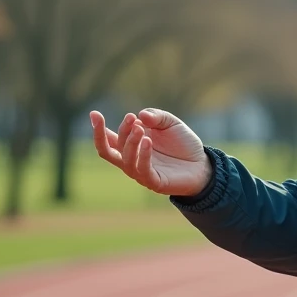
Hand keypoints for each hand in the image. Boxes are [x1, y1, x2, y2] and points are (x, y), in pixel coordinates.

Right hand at [90, 108, 212, 196]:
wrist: (202, 163)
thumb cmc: (183, 144)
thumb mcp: (170, 123)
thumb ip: (156, 117)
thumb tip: (140, 116)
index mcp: (131, 146)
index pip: (108, 139)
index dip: (98, 129)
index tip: (94, 114)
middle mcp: (132, 160)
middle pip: (108, 151)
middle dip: (109, 135)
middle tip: (130, 118)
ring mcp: (141, 172)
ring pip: (125, 160)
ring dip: (130, 143)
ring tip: (141, 128)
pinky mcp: (154, 182)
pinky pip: (142, 170)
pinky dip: (143, 155)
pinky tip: (148, 141)